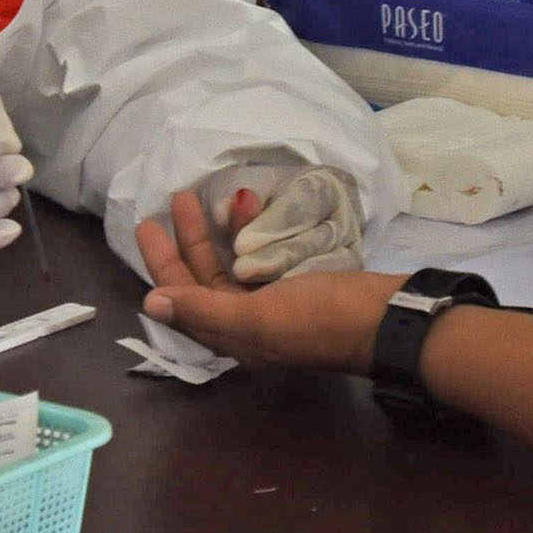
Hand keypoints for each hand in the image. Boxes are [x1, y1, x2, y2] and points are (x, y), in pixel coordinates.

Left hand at [137, 185, 403, 371]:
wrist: (385, 320)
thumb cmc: (317, 319)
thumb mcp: (254, 317)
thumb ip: (201, 310)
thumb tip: (150, 303)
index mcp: (231, 336)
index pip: (182, 299)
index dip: (161, 264)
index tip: (147, 224)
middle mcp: (248, 323)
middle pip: (204, 279)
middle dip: (188, 240)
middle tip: (179, 198)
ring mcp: (275, 303)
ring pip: (233, 265)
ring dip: (220, 232)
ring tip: (216, 196)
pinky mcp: (299, 286)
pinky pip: (262, 257)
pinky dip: (254, 234)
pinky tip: (254, 211)